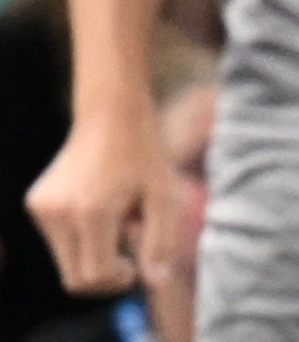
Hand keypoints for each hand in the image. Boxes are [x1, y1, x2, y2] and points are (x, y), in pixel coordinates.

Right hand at [26, 111, 179, 300]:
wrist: (111, 114)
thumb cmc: (145, 154)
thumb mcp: (166, 196)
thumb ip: (162, 242)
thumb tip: (156, 282)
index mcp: (92, 212)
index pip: (94, 275)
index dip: (118, 280)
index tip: (136, 267)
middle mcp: (59, 213)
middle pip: (74, 277)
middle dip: (104, 275)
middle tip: (129, 253)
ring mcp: (42, 208)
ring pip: (64, 260)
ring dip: (92, 253)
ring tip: (117, 220)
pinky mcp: (35, 203)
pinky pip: (57, 240)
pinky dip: (79, 237)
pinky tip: (100, 207)